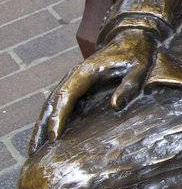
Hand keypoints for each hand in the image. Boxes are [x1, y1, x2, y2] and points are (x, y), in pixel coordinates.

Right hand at [31, 29, 154, 153]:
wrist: (133, 38)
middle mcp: (74, 75)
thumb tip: (115, 106)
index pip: (65, 96)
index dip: (58, 118)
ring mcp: (74, 80)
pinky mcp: (78, 85)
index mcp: (86, 72)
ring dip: (41, 124)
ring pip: (51, 103)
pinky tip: (48, 135)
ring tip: (34, 149)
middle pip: (51, 102)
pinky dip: (51, 118)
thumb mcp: (139, 68)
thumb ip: (129, 86)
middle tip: (34, 150)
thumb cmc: (138, 55)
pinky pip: (60, 103)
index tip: (53, 138)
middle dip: (42, 126)